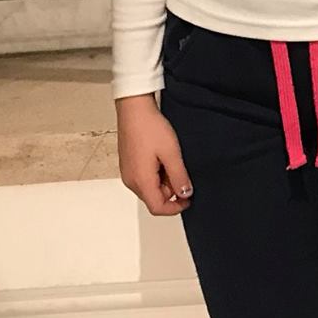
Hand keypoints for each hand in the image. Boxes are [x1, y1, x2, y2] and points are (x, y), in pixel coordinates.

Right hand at [117, 94, 192, 215]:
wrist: (134, 109)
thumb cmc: (150, 128)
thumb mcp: (172, 153)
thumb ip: (179, 177)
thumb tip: (185, 194)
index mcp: (141, 181)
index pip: (157, 208)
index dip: (175, 208)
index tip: (189, 199)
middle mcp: (131, 180)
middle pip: (154, 199)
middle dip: (171, 191)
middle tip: (182, 171)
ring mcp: (128, 173)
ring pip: (150, 188)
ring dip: (164, 181)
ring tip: (172, 160)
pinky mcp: (128, 165)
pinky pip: (145, 178)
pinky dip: (157, 174)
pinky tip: (163, 157)